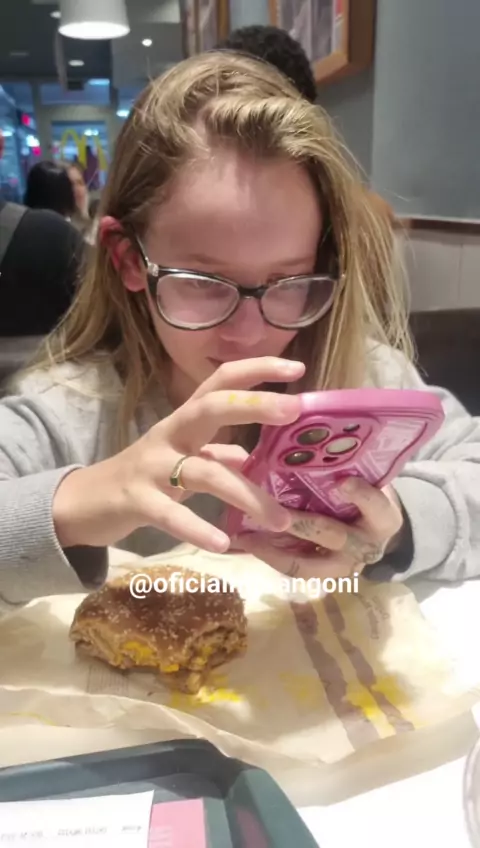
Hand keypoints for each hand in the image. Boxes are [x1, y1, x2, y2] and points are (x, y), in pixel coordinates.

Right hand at [53, 357, 303, 551]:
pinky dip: (197, 529)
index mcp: (185, 422)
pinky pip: (170, 514)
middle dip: (253, 405)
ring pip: (203, 472)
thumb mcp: (181, 460)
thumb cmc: (143, 477)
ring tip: (280, 519)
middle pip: (211, 408)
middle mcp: (170, 435)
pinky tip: (222, 545)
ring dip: (245, 494)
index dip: (256, 370)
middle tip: (294, 409)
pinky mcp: (136, 500)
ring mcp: (151, 467)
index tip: (296, 368)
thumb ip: (214, 455)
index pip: (221, 382)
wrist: (86, 502)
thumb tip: (249, 455)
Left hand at [237, 477, 403, 578]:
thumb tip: (309, 439)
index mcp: (383, 519)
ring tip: (246, 536)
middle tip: (273, 512)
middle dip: (300, 524)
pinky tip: (246, 541)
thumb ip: (347, 468)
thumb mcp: (367, 480)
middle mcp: (365, 547)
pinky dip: (269, 556)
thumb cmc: (365, 495)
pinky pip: (293, 570)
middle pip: (333, 536)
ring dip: (274, 550)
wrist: (375, 532)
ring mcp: (343, 567)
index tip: (342, 482)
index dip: (361, 496)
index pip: (377, 507)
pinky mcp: (322, 577)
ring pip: (307, 565)